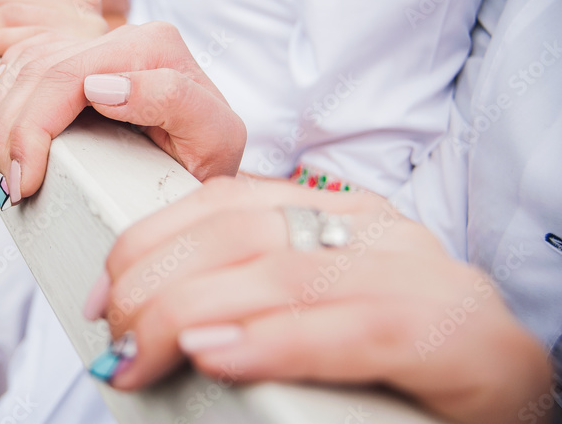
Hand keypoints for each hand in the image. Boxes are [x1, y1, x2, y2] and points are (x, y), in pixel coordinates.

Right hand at [0, 21, 246, 203]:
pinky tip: (0, 126)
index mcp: (155, 46)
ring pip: (24, 64)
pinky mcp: (81, 56)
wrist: (211, 159)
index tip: (25, 182)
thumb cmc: (213, 156)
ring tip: (3, 169)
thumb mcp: (216, 137)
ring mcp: (100, 43)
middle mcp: (125, 35)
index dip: (32, 129)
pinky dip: (4, 95)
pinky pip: (25, 61)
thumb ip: (175, 101)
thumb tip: (102, 86)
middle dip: (10, 130)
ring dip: (1, 117)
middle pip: (38, 70)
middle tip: (8, 185)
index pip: (67, 76)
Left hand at [92, 176, 551, 423]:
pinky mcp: (457, 338)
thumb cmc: (393, 365)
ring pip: (282, 273)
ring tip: (142, 350)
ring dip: (193, 311)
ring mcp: (420, 276)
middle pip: (241, 233)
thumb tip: (153, 314)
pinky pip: (352, 329)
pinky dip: (274, 341)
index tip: (104, 291)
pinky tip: (219, 356)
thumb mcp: (310, 310)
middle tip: (116, 334)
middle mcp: (378, 232)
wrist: (504, 405)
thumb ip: (250, 292)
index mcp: (341, 215)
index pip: (226, 204)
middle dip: (158, 280)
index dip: (153, 241)